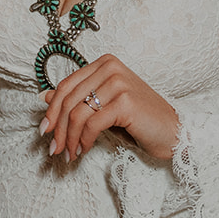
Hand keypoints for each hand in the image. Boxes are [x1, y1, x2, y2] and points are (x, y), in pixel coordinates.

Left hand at [41, 54, 179, 161]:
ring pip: (78, 113)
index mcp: (104, 63)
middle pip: (69, 99)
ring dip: (70, 138)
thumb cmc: (140, 119)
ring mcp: (119, 82)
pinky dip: (84, 140)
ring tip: (69, 154)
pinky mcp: (125, 101)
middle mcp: (111, 67)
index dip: (52, 110)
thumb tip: (45, 96)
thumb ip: (78, 98)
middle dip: (58, 128)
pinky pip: (93, 124)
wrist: (173, 131)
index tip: (45, 130)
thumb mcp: (104, 105)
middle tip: (54, 149)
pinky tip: (84, 150)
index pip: (66, 85)